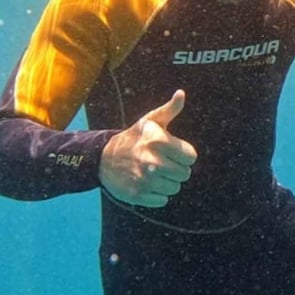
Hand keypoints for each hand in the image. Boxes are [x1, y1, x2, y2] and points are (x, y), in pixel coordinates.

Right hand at [99, 90, 197, 206]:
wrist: (103, 158)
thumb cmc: (134, 138)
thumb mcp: (151, 121)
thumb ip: (170, 109)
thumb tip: (181, 94)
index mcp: (158, 142)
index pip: (191, 157)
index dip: (184, 154)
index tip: (173, 152)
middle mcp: (152, 162)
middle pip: (185, 174)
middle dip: (177, 169)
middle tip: (163, 163)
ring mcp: (144, 180)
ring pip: (175, 188)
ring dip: (167, 182)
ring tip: (155, 172)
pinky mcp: (138, 195)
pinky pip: (162, 200)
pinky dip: (157, 194)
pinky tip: (147, 183)